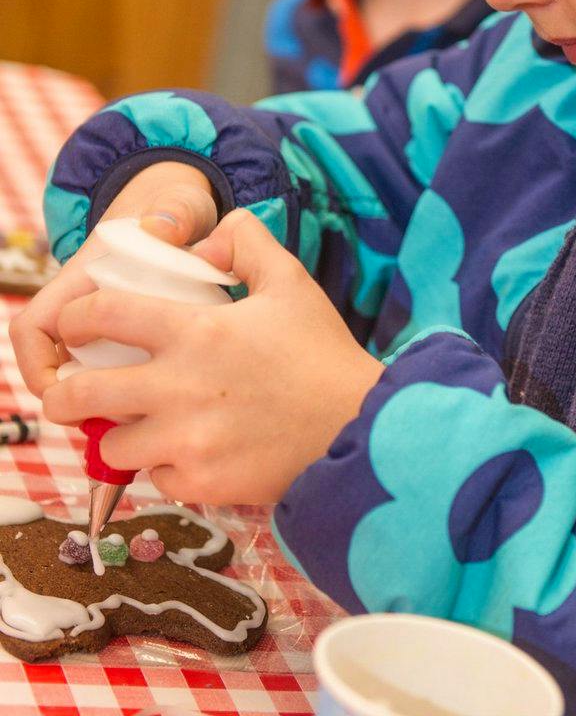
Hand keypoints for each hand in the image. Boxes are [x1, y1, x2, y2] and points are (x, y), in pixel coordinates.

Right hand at [11, 162, 216, 399]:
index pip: (34, 326)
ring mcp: (111, 323)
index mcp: (85, 278)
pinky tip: (168, 406)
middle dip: (77, 396)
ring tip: (148, 419)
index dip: (38, 364)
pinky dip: (136, 391)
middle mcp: (88, 304)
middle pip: (56, 362)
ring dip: (108, 399)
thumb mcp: (180, 207)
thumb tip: (161, 227)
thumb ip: (174, 214)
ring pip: (89, 374)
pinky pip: (122, 373)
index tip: (67, 392)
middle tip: (121, 417)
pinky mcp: (136, 336)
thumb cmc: (177, 209)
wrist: (189, 210)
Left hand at [41, 210, 382, 504]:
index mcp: (195, 331)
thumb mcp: (292, 282)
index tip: (77, 329)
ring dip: (122, 434)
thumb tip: (205, 242)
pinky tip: (194, 451)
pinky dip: (168, 467)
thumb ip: (246, 243)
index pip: (100, 316)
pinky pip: (157, 479)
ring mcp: (187, 441)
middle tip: (77, 391)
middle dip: (64, 392)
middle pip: (77, 394)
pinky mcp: (202, 483)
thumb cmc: (324, 353)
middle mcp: (178, 387)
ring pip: (111, 446)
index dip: (74, 319)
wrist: (362, 425)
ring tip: (146, 425)